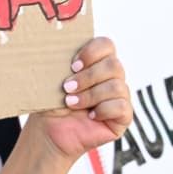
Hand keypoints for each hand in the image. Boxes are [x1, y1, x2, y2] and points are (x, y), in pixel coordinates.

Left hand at [28, 38, 131, 162]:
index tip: (73, 65)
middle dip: (88, 77)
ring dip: (90, 95)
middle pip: (114, 65)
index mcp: (96, 62)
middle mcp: (112, 77)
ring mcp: (120, 96)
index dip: (92, 52)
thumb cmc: (51, 102)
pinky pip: (122, 107)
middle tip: (67, 87)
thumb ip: (60, 61)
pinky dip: (103, 110)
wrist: (49, 130)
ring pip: (117, 86)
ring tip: (71, 103)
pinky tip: (89, 116)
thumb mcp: (52, 78)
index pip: (106, 45)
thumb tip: (57, 44)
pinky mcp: (123, 117)